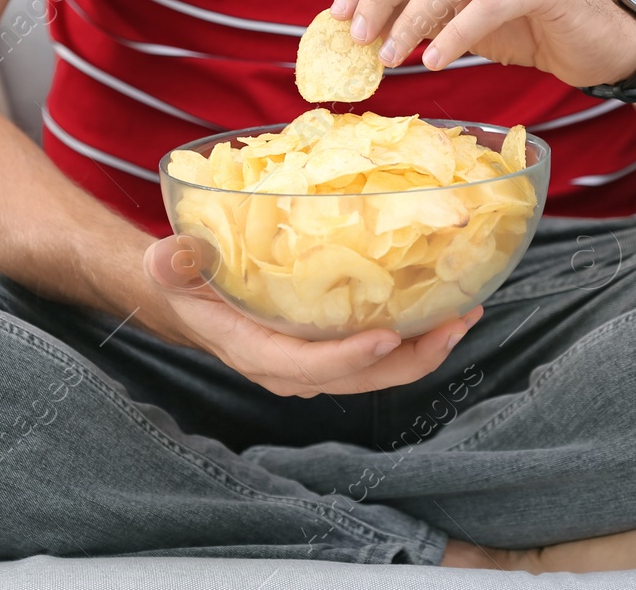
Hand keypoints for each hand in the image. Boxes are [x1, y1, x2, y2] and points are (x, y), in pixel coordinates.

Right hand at [142, 234, 480, 396]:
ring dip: (425, 348)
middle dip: (411, 358)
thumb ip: (174, 264)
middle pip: (360, 378)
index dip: (349, 358)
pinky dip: (415, 335)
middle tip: (454, 324)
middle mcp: (291, 365)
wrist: (188, 295)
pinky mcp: (330, 346)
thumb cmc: (184, 278)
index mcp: (255, 350)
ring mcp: (315, 360)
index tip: (388, 338)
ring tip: (465, 315)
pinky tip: (444, 307)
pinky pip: (380, 353)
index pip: (306, 365)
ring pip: (378, 371)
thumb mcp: (172, 267)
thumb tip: (171, 256)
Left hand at [333, 0, 635, 87]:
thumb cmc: (526, 25)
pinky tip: (435, 61)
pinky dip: (455, 35)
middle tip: (358, 35)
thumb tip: (359, 24)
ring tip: (392, 57)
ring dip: (412, 20)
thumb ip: (419, 8)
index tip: (339, 13)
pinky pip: (489, 4)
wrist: (598, 43)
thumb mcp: (460, 12)